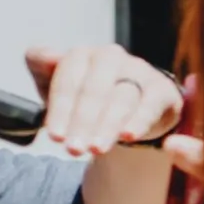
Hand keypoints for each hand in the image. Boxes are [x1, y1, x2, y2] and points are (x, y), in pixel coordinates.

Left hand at [25, 46, 182, 156]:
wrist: (133, 106)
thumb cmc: (89, 97)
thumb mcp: (59, 85)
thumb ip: (41, 67)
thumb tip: (42, 55)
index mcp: (82, 54)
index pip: (68, 82)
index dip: (60, 111)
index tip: (55, 137)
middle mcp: (111, 56)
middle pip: (94, 90)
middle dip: (83, 122)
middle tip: (74, 149)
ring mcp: (139, 70)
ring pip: (121, 98)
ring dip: (107, 126)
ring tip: (96, 149)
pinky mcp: (161, 88)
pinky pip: (150, 104)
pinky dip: (139, 121)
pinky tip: (128, 136)